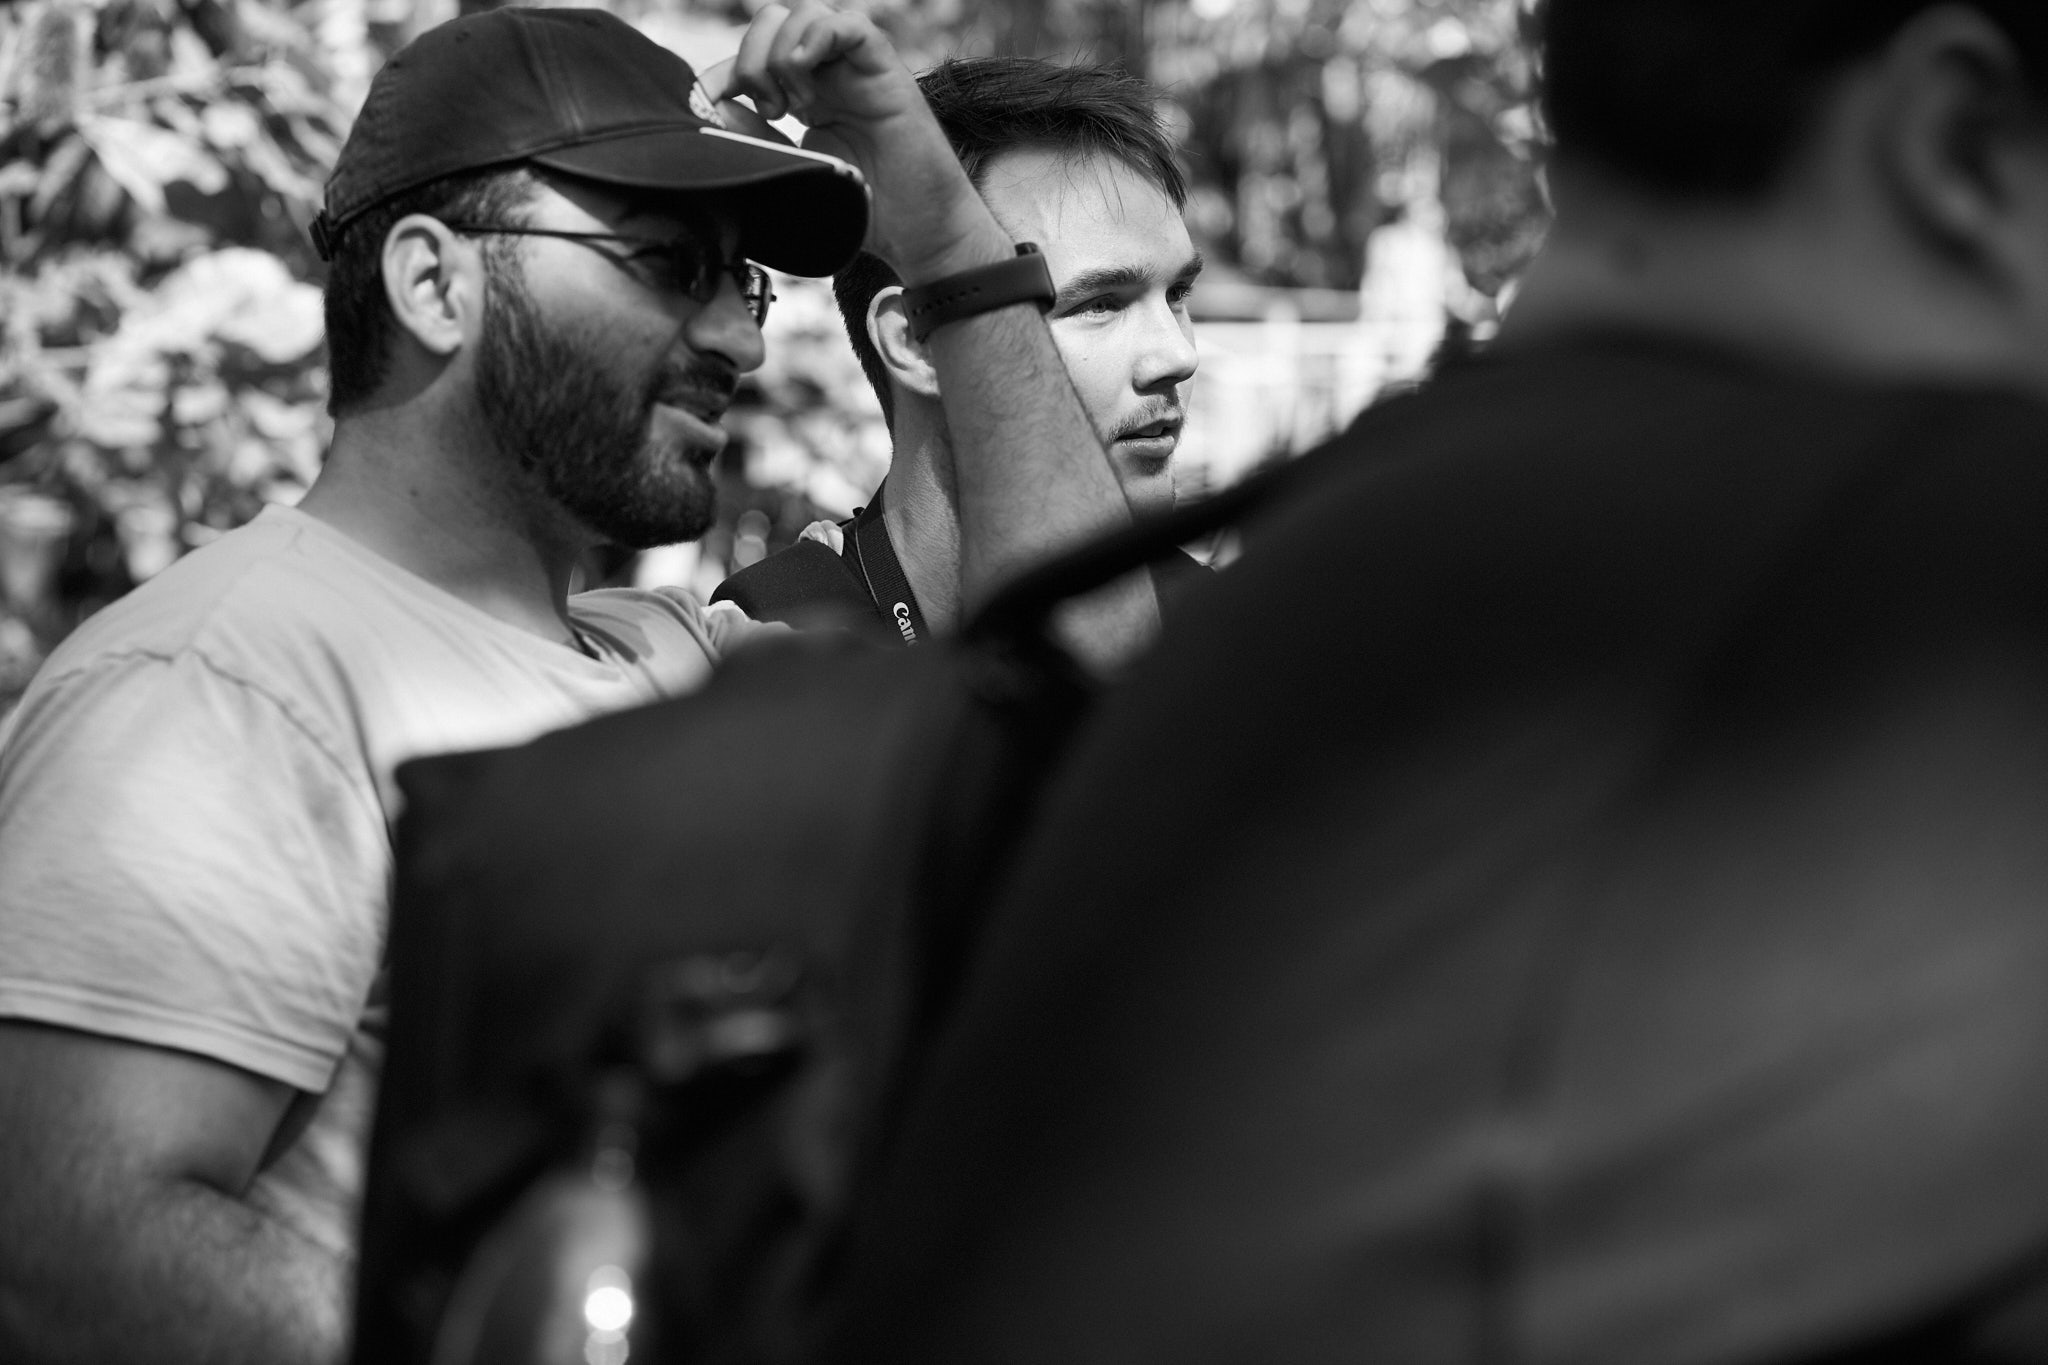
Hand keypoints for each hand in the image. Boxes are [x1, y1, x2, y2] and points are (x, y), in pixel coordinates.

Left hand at [717, 2, 1012, 281]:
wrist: (918, 234)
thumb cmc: (864, 212)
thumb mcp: (793, 172)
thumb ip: (755, 140)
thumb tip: (712, 104)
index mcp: (805, 95)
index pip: (753, 57)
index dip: (722, 74)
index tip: (707, 105)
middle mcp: (829, 75)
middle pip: (773, 22)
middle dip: (752, 59)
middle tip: (768, 111)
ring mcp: (856, 70)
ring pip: (804, 15)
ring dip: (782, 56)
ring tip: (794, 106)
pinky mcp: (884, 72)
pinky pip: (848, 25)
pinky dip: (816, 40)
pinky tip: (809, 86)